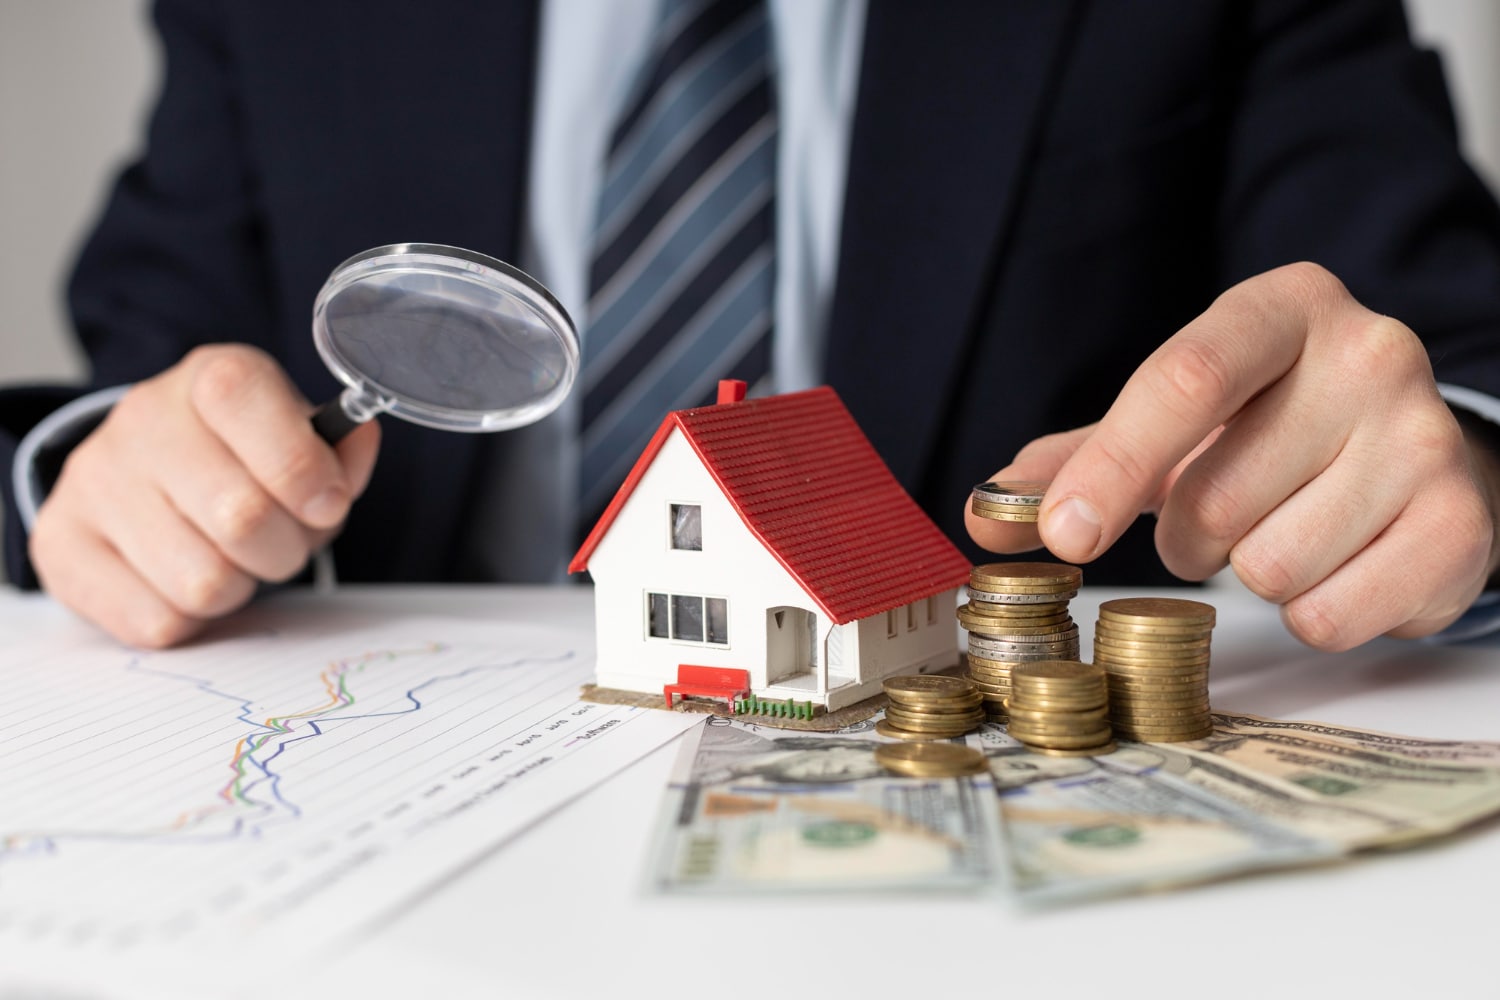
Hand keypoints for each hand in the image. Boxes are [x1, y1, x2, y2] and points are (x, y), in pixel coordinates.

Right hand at [30, 344, 380, 647]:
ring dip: (238, 588)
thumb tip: (358, 441)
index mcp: (212, 380)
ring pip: (202, 582)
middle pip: (242, 517)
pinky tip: (185, 580)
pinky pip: (156, 621)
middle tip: (281, 544)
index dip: (303, 469)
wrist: (148, 476)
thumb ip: (340, 455)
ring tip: (232, 560)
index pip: (246, 401)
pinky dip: (191, 619)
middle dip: (284, 550)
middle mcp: (143, 421)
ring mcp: (94, 481)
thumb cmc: (246, 463)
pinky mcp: (62, 545)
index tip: (327, 504)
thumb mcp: (302, 444)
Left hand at [966, 262, 1499, 649]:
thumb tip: (984, 513)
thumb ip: (1075, 461)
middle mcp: (1369, 353)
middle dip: (1189, 537)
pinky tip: (1338, 564)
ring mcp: (1425, 436)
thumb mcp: (1175, 424)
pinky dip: (1311, 613)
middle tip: (1221, 517)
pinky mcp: (1460, 524)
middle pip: (1212, 499)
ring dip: (1250, 574)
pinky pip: (1330, 615)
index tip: (1062, 536)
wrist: (1416, 456)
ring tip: (1287, 530)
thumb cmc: (1271, 433)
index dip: (1110, 467)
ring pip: (1268, 567)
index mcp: (1282, 309)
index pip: (1182, 381)